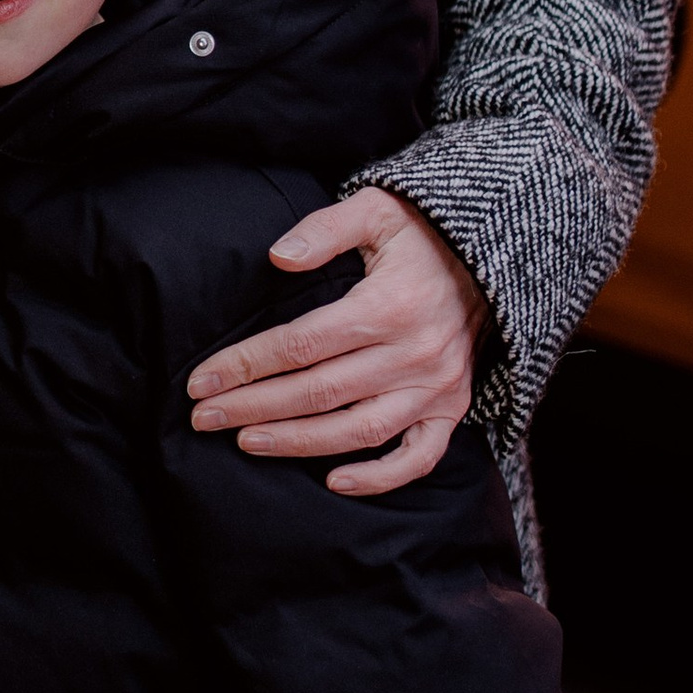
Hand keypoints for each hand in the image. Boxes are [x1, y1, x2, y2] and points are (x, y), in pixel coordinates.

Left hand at [186, 188, 486, 494]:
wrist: (491, 257)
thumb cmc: (419, 234)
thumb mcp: (374, 210)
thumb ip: (324, 230)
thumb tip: (278, 256)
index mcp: (389, 306)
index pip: (302, 344)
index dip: (247, 364)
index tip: (202, 380)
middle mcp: (415, 353)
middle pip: (319, 391)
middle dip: (254, 407)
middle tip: (203, 418)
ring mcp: (436, 387)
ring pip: (359, 430)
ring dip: (298, 442)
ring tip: (246, 442)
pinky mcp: (452, 408)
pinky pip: (419, 457)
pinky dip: (380, 478)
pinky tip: (333, 482)